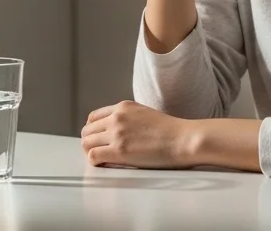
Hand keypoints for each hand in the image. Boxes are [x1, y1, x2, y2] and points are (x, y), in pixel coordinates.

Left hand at [81, 100, 195, 168]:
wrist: (183, 139)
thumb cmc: (171, 131)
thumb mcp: (145, 114)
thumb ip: (129, 119)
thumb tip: (119, 133)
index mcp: (124, 107)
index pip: (93, 117)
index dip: (93, 131)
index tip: (97, 140)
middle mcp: (117, 117)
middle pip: (87, 130)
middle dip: (90, 142)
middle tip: (99, 152)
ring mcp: (117, 133)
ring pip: (86, 143)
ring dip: (91, 152)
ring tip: (103, 159)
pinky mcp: (119, 150)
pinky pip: (93, 156)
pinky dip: (95, 162)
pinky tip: (106, 164)